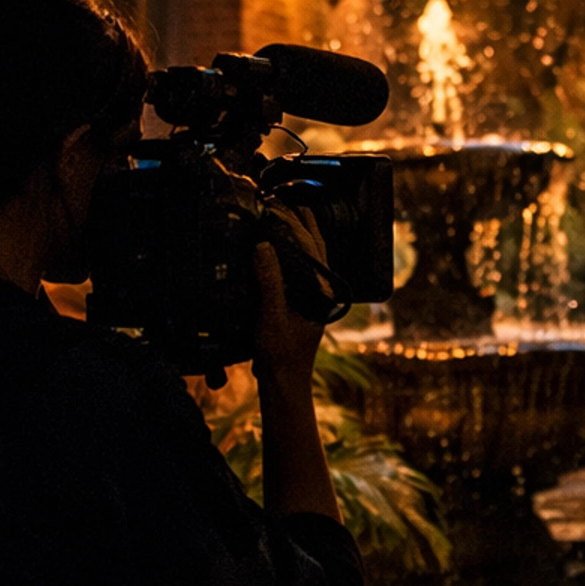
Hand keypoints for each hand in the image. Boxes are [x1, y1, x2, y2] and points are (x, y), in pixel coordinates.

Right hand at [251, 211, 326, 389]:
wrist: (282, 384)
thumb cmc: (281, 356)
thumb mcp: (271, 316)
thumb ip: (269, 281)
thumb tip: (264, 245)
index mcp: (320, 292)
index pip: (314, 249)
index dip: (301, 225)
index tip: (287, 205)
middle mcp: (319, 292)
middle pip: (314, 250)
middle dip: (302, 225)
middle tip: (286, 201)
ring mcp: (309, 298)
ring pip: (305, 260)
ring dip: (294, 238)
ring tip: (281, 216)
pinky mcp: (297, 305)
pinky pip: (294, 273)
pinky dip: (285, 256)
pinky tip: (272, 249)